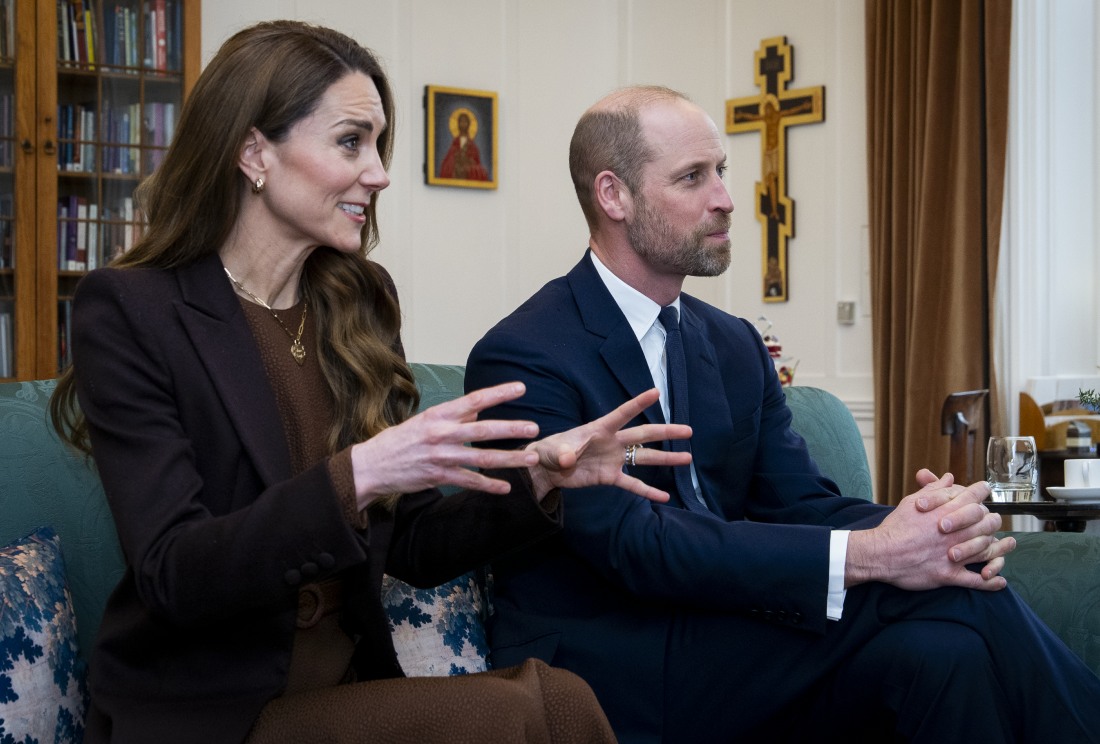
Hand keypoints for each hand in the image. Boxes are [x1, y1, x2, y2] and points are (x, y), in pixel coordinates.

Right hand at [350, 382, 543, 509]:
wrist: (371, 466)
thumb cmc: (400, 440)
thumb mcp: (425, 420)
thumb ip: (453, 416)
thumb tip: (479, 409)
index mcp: (439, 414)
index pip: (474, 399)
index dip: (499, 393)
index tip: (521, 388)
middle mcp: (441, 433)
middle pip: (483, 429)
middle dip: (512, 429)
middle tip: (534, 428)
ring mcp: (441, 457)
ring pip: (482, 458)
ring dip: (510, 459)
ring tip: (531, 458)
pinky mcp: (438, 477)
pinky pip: (470, 482)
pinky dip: (489, 485)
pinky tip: (506, 487)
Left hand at [525, 388, 691, 502]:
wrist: (546, 469)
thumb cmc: (549, 451)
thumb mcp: (554, 449)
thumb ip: (564, 452)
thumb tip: (569, 458)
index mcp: (600, 429)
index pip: (622, 413)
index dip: (638, 403)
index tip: (656, 392)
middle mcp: (612, 442)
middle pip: (643, 435)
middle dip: (666, 432)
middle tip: (688, 430)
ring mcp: (614, 459)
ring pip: (644, 458)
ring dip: (666, 458)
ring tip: (687, 458)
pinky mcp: (609, 477)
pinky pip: (632, 484)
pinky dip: (647, 491)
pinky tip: (664, 496)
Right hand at [846, 474, 1013, 591]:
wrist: (881, 553)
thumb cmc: (895, 527)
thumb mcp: (912, 502)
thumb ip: (934, 490)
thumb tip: (949, 478)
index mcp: (946, 511)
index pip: (974, 497)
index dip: (982, 491)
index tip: (986, 491)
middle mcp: (955, 532)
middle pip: (987, 523)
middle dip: (993, 520)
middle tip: (993, 520)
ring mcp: (954, 554)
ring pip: (987, 550)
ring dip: (1000, 548)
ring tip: (1009, 545)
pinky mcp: (949, 575)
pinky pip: (976, 581)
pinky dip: (990, 582)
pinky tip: (999, 581)